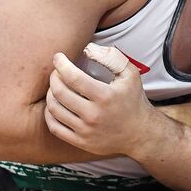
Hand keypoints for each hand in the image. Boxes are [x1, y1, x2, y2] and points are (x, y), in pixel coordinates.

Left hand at [43, 43, 157, 156]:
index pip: (73, 77)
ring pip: (54, 110)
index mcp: (105, 96)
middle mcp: (94, 115)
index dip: (61, 64)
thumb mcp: (129, 74)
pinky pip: (54, 127)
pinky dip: (49, 114)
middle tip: (56, 72)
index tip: (58, 57)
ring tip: (55, 87)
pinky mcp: (81, 142)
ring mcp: (86, 131)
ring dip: (50, 94)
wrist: (140, 134)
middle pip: (59, 93)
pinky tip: (54, 104)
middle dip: (53, 77)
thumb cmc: (133, 100)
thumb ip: (111, 57)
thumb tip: (87, 48)